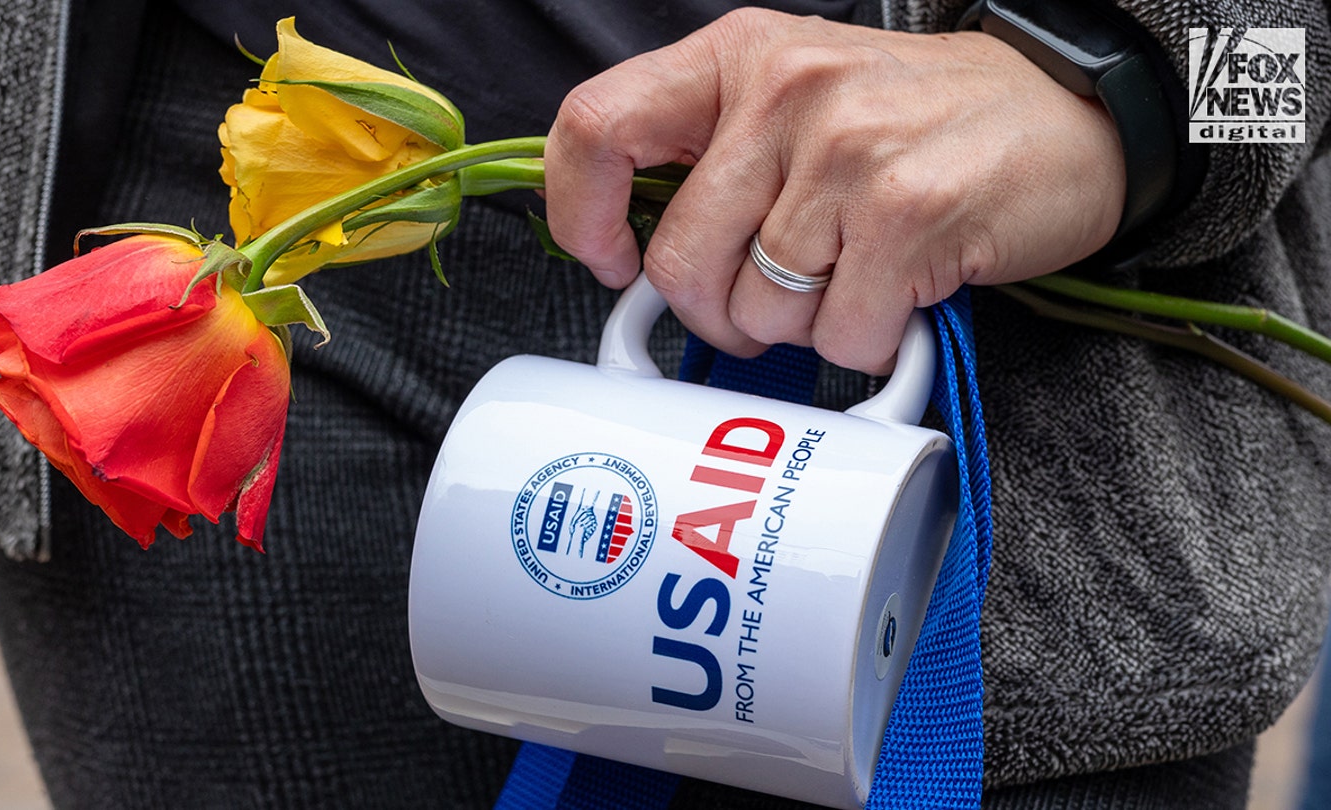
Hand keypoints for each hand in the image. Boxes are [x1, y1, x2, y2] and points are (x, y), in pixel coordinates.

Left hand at [543, 8, 1123, 372]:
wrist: (1072, 117)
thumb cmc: (919, 123)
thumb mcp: (801, 100)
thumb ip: (716, 159)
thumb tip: (638, 260)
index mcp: (738, 56)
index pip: (597, 127)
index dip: (583, 215)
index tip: (611, 259)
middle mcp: (785, 92)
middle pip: (679, 261)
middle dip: (719, 314)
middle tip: (767, 308)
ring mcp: (847, 150)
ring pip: (759, 312)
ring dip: (804, 328)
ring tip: (856, 279)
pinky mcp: (908, 213)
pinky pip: (838, 337)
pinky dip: (866, 341)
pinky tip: (900, 295)